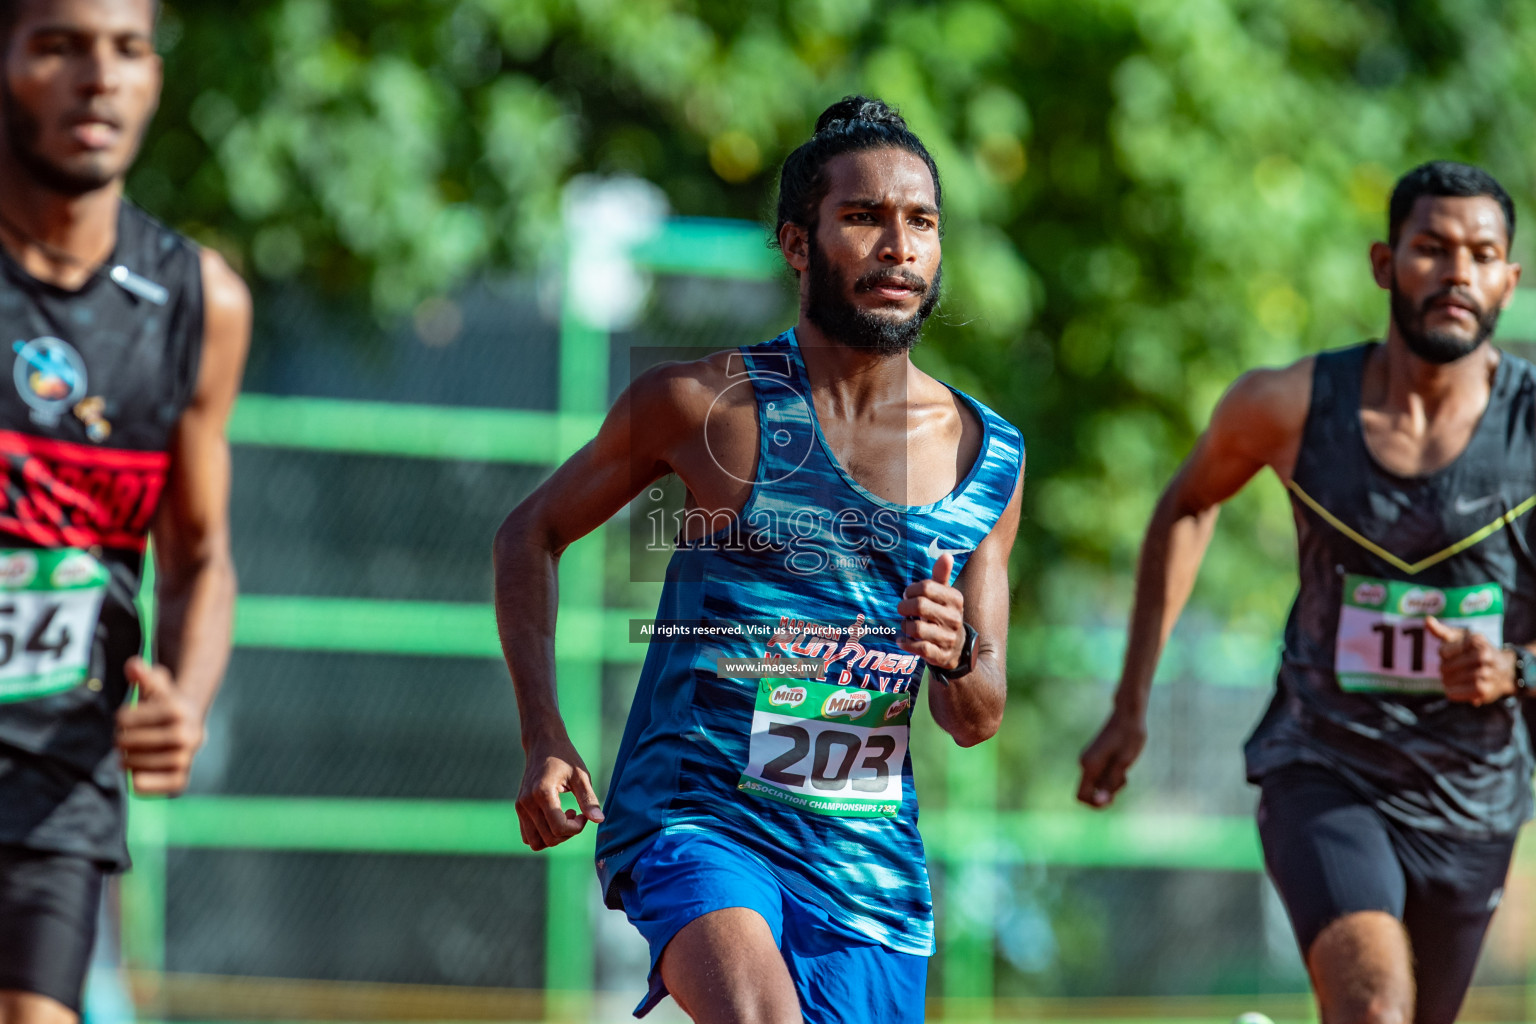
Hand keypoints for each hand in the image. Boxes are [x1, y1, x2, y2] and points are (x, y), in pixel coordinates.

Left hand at [116, 657, 204, 795]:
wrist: (192, 727)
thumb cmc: (165, 705)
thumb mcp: (157, 687)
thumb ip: (145, 675)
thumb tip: (133, 665)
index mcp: (178, 710)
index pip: (125, 719)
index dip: (121, 719)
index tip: (125, 719)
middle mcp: (187, 735)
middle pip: (130, 742)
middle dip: (121, 741)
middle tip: (121, 741)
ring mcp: (185, 759)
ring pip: (137, 765)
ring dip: (126, 761)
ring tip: (124, 757)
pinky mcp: (180, 780)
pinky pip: (149, 786)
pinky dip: (139, 783)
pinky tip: (136, 773)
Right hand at [516, 737, 604, 850]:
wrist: (543, 743)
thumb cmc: (565, 757)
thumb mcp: (581, 775)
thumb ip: (589, 799)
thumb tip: (599, 820)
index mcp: (543, 793)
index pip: (559, 828)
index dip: (577, 828)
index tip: (583, 814)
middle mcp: (527, 803)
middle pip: (549, 838)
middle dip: (568, 833)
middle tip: (576, 814)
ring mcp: (520, 807)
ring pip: (535, 842)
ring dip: (554, 837)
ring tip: (564, 818)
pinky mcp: (519, 808)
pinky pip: (527, 836)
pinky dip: (542, 834)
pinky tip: (553, 818)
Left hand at [897, 552, 965, 670]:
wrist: (958, 649)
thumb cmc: (944, 615)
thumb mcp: (945, 596)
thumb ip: (941, 576)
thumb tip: (946, 555)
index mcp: (955, 599)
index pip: (926, 587)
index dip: (910, 590)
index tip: (907, 594)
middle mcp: (954, 618)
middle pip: (920, 606)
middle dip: (904, 607)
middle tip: (902, 609)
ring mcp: (948, 638)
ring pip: (916, 628)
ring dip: (905, 626)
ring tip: (906, 625)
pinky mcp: (941, 655)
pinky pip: (919, 648)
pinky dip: (906, 643)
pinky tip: (902, 639)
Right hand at [1077, 709, 1147, 808]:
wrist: (1128, 714)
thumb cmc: (1129, 737)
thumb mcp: (1123, 764)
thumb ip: (1110, 784)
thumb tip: (1098, 802)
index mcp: (1089, 766)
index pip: (1081, 796)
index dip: (1096, 804)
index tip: (1114, 797)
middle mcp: (1085, 763)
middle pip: (1091, 791)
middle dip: (1108, 793)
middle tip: (1124, 778)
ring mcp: (1089, 760)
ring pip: (1097, 783)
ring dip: (1112, 784)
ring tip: (1125, 770)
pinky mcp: (1095, 757)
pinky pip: (1100, 775)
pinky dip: (1111, 776)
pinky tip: (1123, 764)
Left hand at [1424, 616, 1515, 705]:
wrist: (1505, 670)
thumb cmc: (1475, 651)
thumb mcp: (1461, 638)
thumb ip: (1442, 631)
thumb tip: (1427, 620)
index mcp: (1476, 640)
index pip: (1444, 651)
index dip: (1444, 654)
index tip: (1449, 654)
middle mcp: (1484, 655)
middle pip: (1446, 666)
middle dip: (1443, 669)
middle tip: (1446, 670)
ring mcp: (1486, 673)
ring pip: (1452, 679)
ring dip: (1446, 681)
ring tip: (1447, 679)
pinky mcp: (1485, 690)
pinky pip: (1460, 692)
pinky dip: (1452, 692)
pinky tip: (1451, 689)